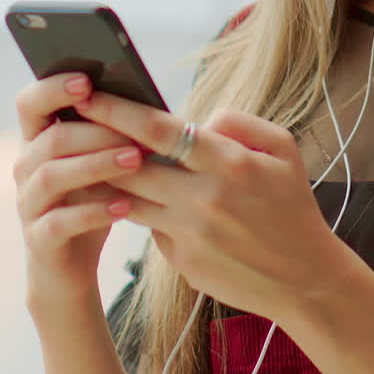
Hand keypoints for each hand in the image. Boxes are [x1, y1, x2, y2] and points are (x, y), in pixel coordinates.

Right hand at [13, 73, 145, 306]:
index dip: (53, 88)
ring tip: (137, 161)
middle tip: (136, 131)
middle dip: (96, 131)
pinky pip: (60, 221)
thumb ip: (111, 135)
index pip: (30, 103)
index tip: (86, 81)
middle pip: (51, 139)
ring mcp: (28, 205)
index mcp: (37, 142)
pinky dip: (94, 212)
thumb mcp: (99, 166)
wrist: (69, 269)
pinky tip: (125, 207)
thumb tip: (151, 103)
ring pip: (52, 176)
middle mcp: (25, 169)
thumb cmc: (90, 206)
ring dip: (96, 165)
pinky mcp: (38, 238)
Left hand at [71, 93, 350, 322]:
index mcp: (230, 164)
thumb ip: (239, 124)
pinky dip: (140, 212)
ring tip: (86, 160)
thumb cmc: (292, 207)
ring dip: (107, 181)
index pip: (160, 131)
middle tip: (68, 124)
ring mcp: (190, 234)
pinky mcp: (181, 263)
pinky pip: (150, 229)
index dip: (118, 111)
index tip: (87, 94)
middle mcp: (205, 199)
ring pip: (130, 200)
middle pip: (132, 166)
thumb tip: (195, 118)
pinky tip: (128, 201)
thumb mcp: (283, 152)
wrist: (304, 279)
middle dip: (96, 143)